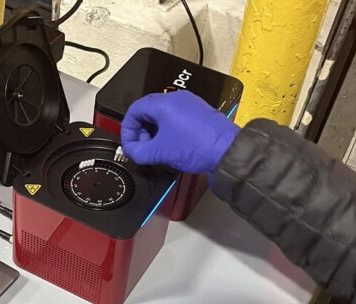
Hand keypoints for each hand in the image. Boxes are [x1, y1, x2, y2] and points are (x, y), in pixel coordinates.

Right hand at [121, 90, 239, 173]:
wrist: (227, 151)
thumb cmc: (199, 146)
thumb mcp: (159, 153)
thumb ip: (138, 152)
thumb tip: (132, 151)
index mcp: (164, 104)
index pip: (135, 110)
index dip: (128, 129)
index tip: (130, 143)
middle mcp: (177, 99)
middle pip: (148, 111)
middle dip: (141, 131)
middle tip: (142, 147)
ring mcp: (190, 104)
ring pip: (163, 115)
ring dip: (155, 132)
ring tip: (157, 148)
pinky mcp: (199, 113)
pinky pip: (177, 118)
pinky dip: (169, 131)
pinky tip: (172, 146)